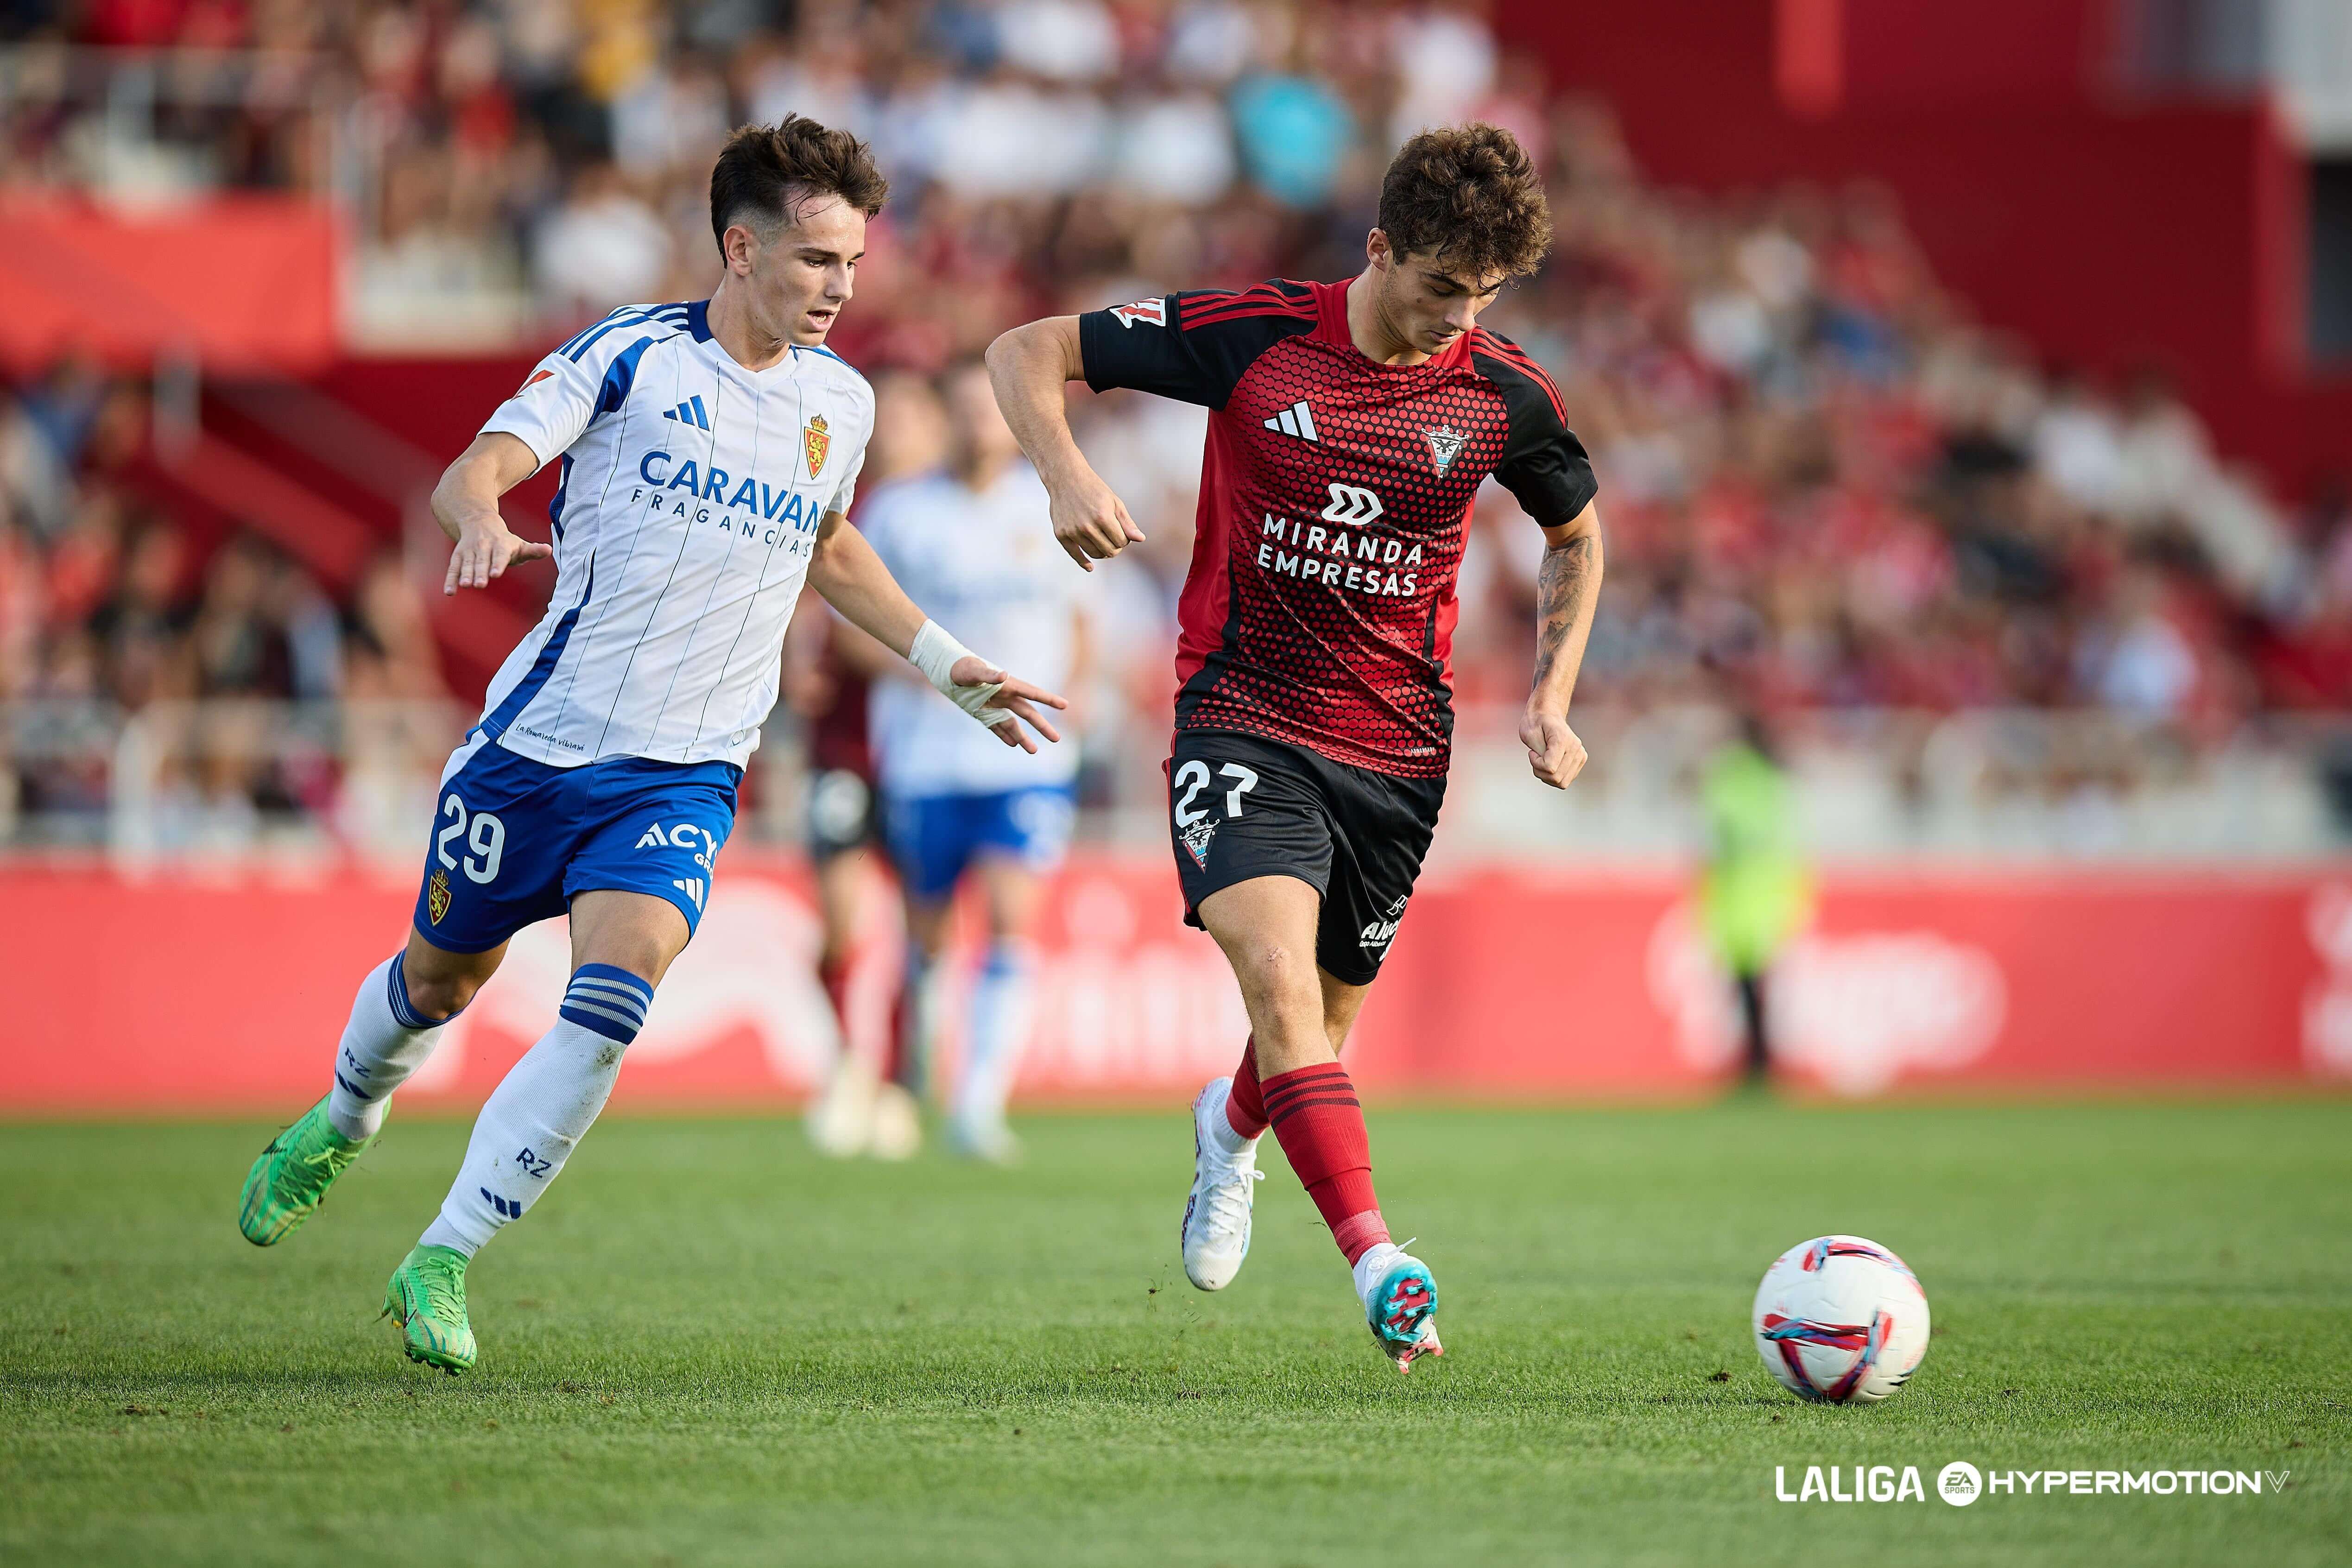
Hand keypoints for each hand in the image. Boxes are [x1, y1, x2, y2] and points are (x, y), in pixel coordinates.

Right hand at [443, 511, 551, 593]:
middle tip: (480, 584)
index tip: (496, 574)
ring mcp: (469, 551)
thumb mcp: (519, 544)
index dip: (498, 564)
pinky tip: (449, 592)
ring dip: (465, 574)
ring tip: (465, 585)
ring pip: (466, 564)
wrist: (479, 521)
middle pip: (482, 561)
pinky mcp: (458, 556)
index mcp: (501, 544)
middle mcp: (483, 546)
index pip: (500, 555)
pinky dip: (450, 579)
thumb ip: (533, 551)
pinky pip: (453, 568)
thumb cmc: (505, 540)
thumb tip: (549, 550)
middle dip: (480, 572)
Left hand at [950, 653, 1068, 752]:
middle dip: (1042, 726)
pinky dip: (1004, 736)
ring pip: (1013, 724)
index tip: (1064, 705)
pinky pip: (997, 727)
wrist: (946, 670)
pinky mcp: (983, 713)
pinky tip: (1013, 745)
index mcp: (1007, 684)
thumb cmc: (961, 667)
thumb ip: (988, 674)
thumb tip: (1003, 674)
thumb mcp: (973, 670)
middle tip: (1057, 739)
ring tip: (1034, 751)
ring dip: (1023, 737)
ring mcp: (995, 706)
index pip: (1032, 693)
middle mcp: (1005, 696)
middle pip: (1028, 713)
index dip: (1048, 699)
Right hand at [1045, 463, 1142, 571]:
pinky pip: (1075, 555)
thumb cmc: (1094, 489)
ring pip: (1095, 554)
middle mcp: (1087, 527)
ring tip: (1104, 541)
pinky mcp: (1061, 535)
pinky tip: (1090, 567)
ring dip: (1103, 551)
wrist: (1066, 478)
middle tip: (1114, 537)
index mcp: (1103, 517)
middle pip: (1109, 551)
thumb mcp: (1115, 502)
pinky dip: (1084, 563)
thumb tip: (1141, 539)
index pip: (1122, 542)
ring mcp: (1073, 532)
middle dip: (1116, 547)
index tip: (1121, 531)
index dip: (1125, 539)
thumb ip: (1127, 523)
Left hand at [1519, 707, 1587, 788]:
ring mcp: (1580, 754)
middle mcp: (1575, 748)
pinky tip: (1550, 763)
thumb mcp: (1529, 734)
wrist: (1547, 714)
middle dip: (1540, 772)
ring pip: (1562, 783)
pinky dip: (1554, 776)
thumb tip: (1549, 769)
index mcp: (1563, 739)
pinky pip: (1566, 780)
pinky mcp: (1580, 760)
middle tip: (1535, 758)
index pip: (1550, 768)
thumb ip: (1539, 753)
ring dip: (1547, 776)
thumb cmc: (1536, 722)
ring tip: (1542, 760)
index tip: (1531, 752)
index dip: (1536, 764)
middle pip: (1556, 778)